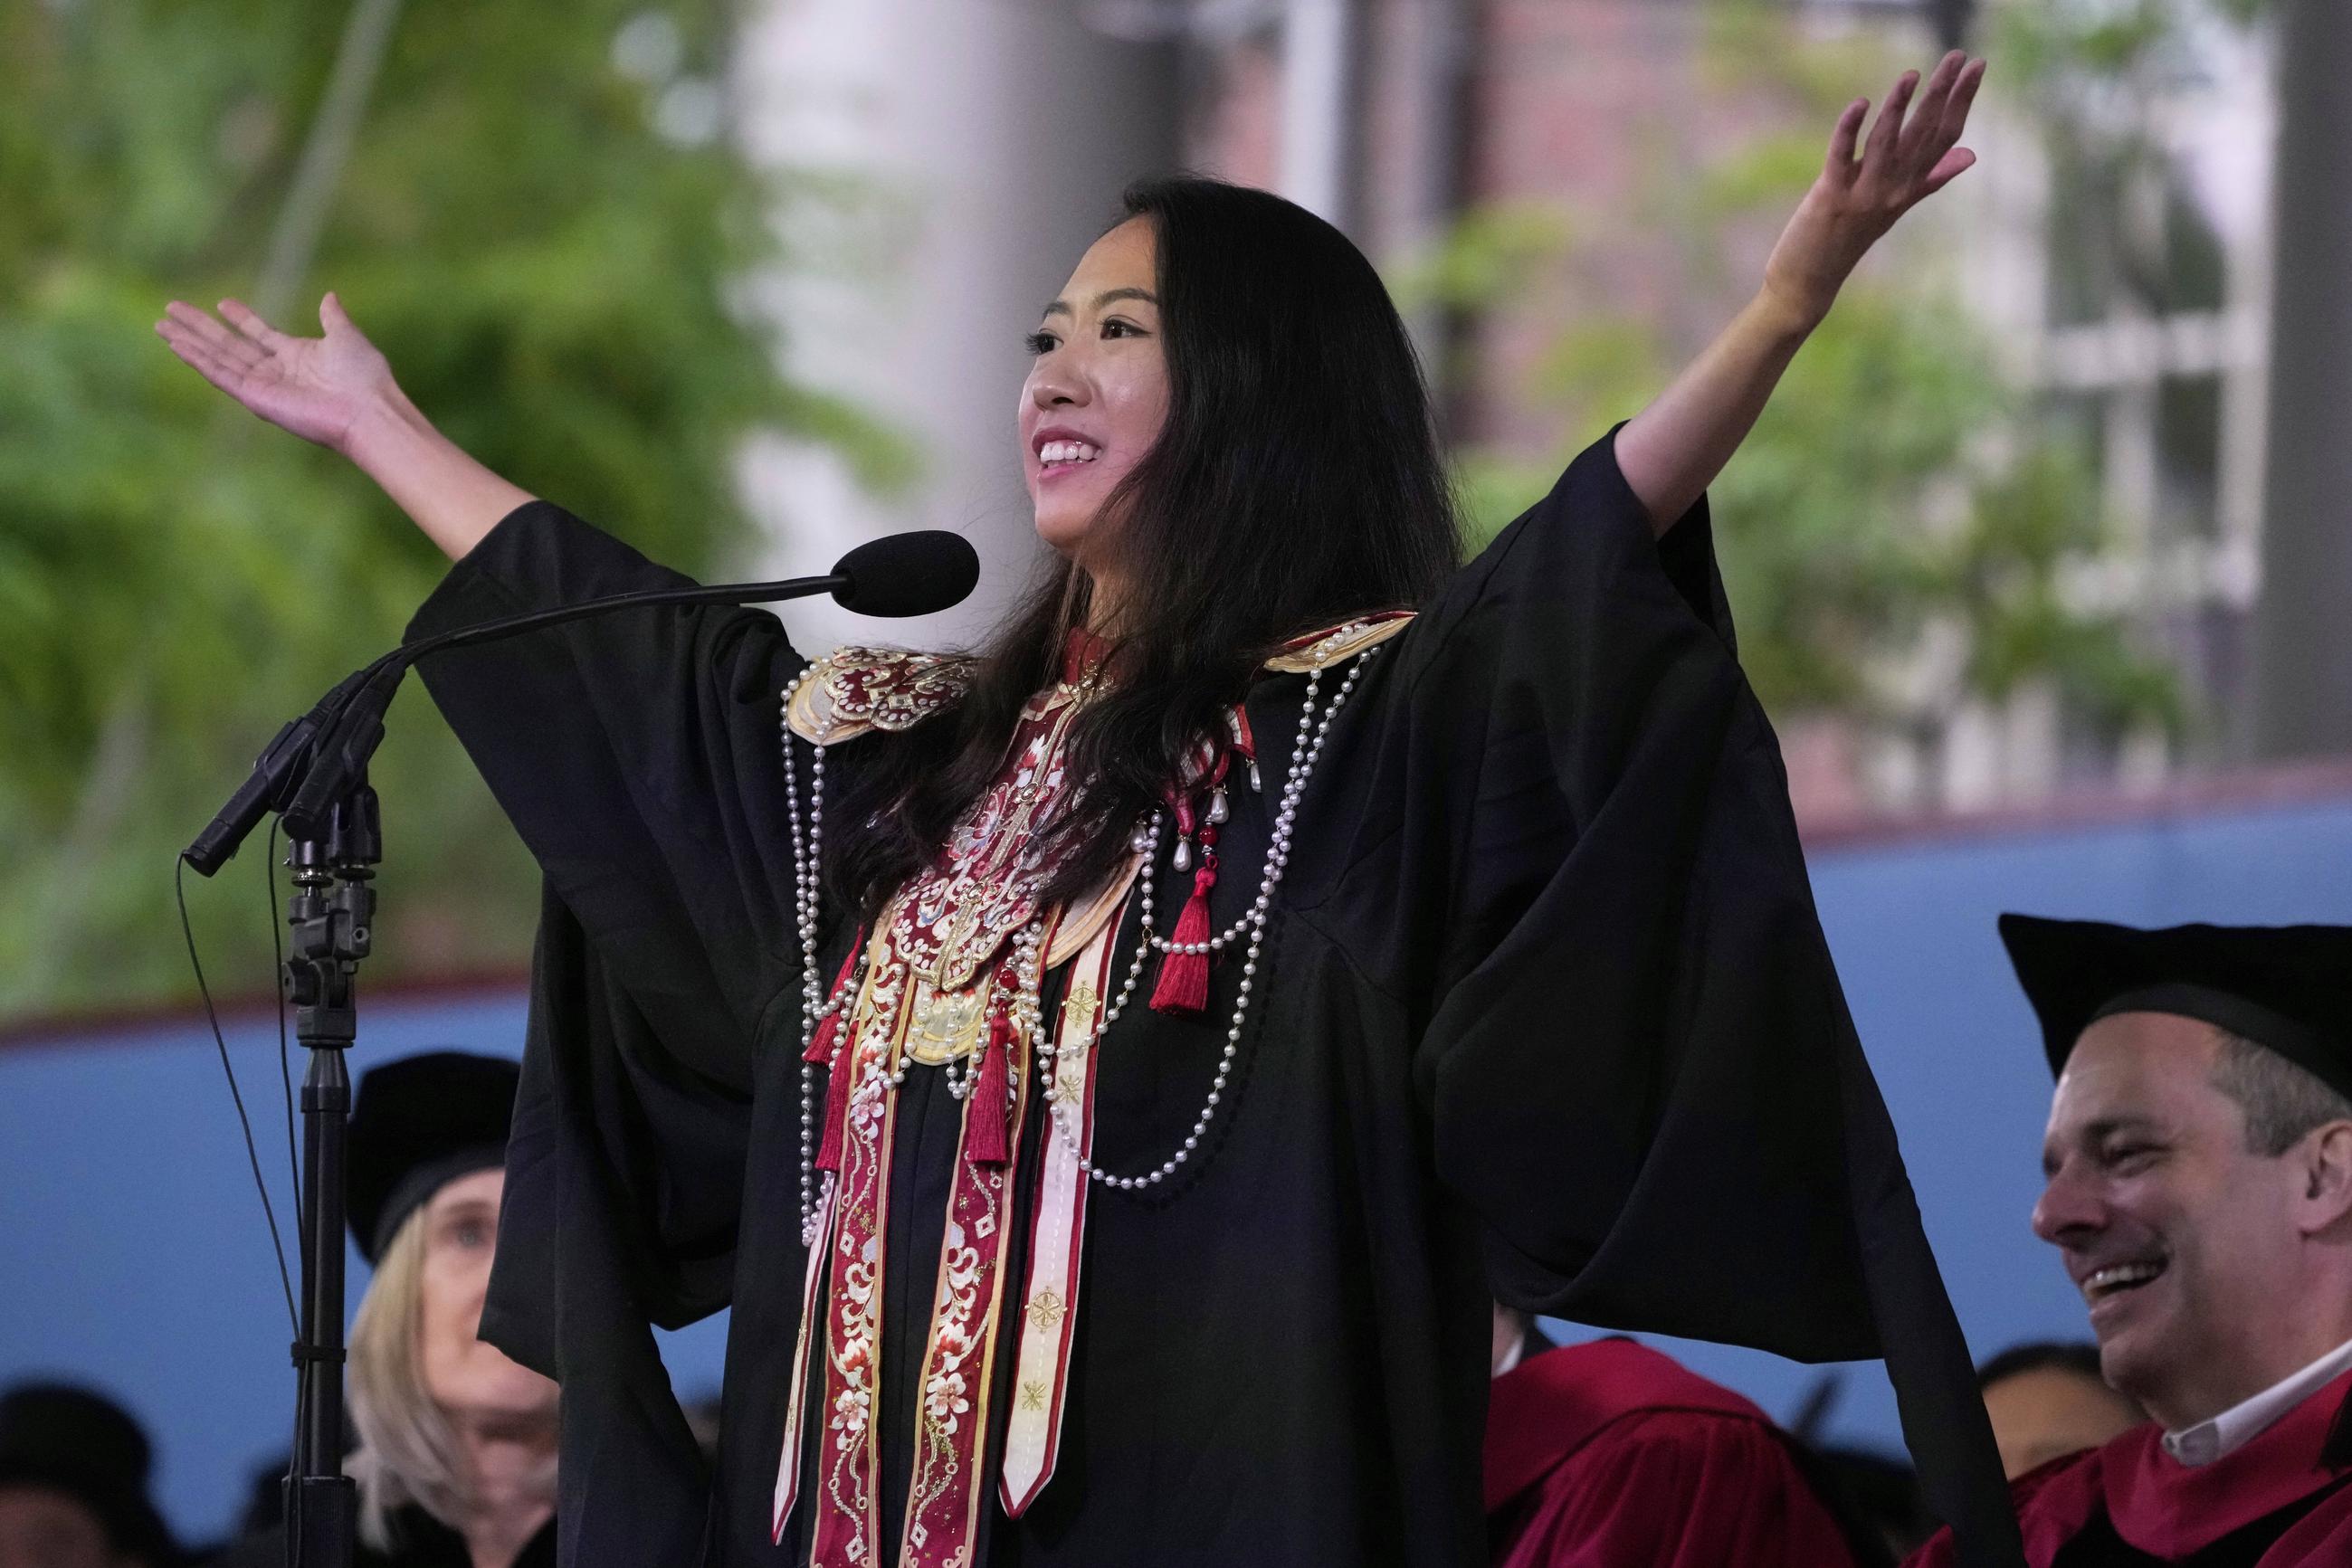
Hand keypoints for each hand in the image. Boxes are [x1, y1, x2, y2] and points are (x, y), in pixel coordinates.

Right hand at [155, 292, 399, 454]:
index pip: (260, 334)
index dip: (241, 319)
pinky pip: (221, 375)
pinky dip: (198, 360)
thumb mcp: (347, 337)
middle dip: (200, 327)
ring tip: (161, 325)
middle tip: (172, 308)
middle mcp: (277, 372)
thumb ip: (333, 317)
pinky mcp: (256, 398)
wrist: (368, 410)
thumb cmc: (366, 377)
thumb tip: (330, 296)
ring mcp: (264, 386)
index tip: (223, 303)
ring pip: (218, 358)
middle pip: (229, 344)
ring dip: (189, 342)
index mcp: (298, 356)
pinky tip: (177, 345)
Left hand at [1761, 51, 1986, 331]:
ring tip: (1912, 75)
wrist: (1809, 284)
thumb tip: (1971, 156)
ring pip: (1886, 143)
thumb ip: (1930, 179)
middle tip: (1957, 56)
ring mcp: (1863, 196)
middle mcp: (1892, 192)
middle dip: (1941, 94)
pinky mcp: (1831, 198)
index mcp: (1908, 189)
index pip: (1945, 139)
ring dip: (1898, 107)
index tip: (1976, 66)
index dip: (1962, 102)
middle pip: (1922, 136)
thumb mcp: (1894, 208)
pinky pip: (1842, 157)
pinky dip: (1850, 129)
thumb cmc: (1848, 240)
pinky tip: (1860, 103)